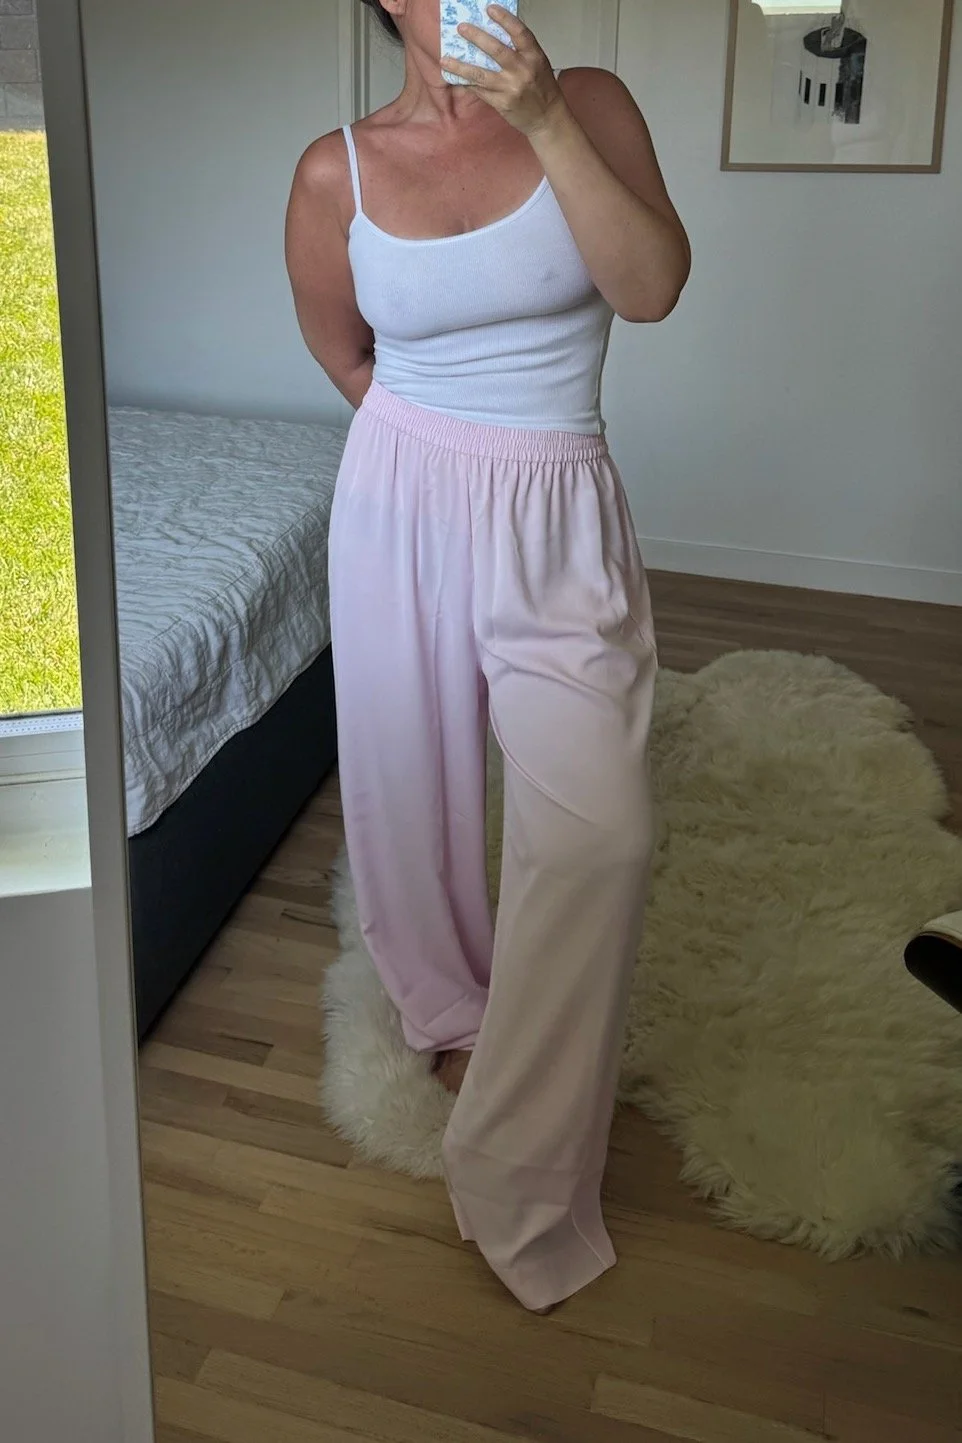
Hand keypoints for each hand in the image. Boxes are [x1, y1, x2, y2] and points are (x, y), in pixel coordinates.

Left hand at [441, 4, 564, 136]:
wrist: (547, 118)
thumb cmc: (541, 87)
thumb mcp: (537, 64)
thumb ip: (520, 51)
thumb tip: (493, 34)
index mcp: (534, 56)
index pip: (519, 33)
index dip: (505, 19)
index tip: (490, 9)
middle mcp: (522, 71)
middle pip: (496, 50)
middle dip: (476, 37)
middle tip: (461, 28)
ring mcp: (511, 88)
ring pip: (481, 75)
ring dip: (461, 67)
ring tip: (445, 60)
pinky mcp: (502, 103)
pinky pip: (481, 91)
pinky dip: (467, 84)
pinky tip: (456, 78)